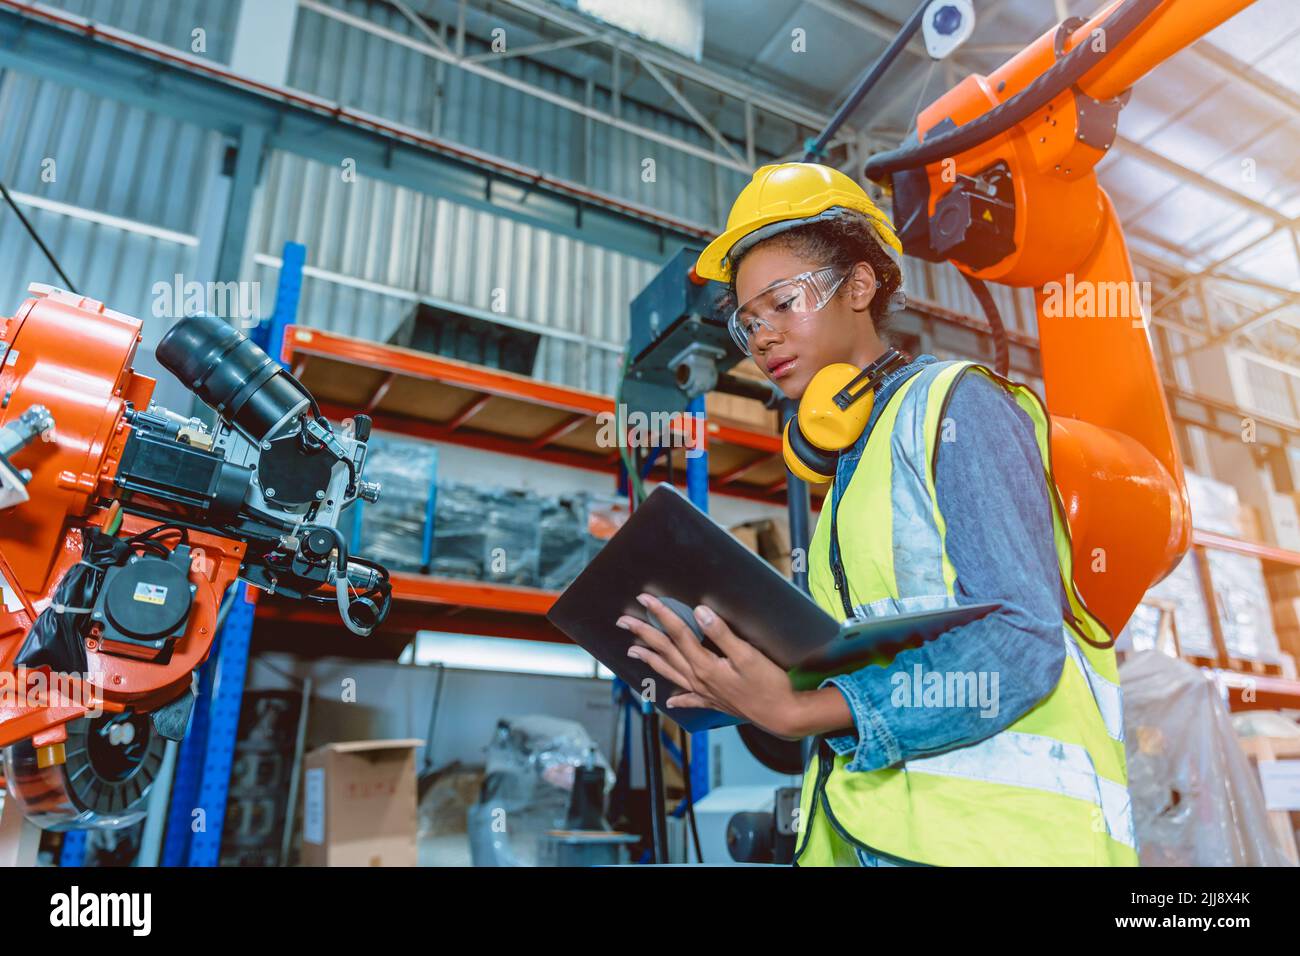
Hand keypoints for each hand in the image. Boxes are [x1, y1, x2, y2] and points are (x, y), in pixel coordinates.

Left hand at [617, 593, 805, 737]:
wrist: (782, 715)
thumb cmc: (768, 685)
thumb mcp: (747, 655)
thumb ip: (722, 633)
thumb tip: (700, 612)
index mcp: (705, 664)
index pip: (677, 633)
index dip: (660, 614)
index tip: (645, 600)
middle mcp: (699, 678)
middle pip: (665, 652)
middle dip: (643, 634)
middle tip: (624, 621)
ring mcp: (705, 691)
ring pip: (670, 672)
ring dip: (650, 660)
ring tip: (632, 651)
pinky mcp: (714, 702)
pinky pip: (690, 699)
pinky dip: (679, 699)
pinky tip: (671, 701)